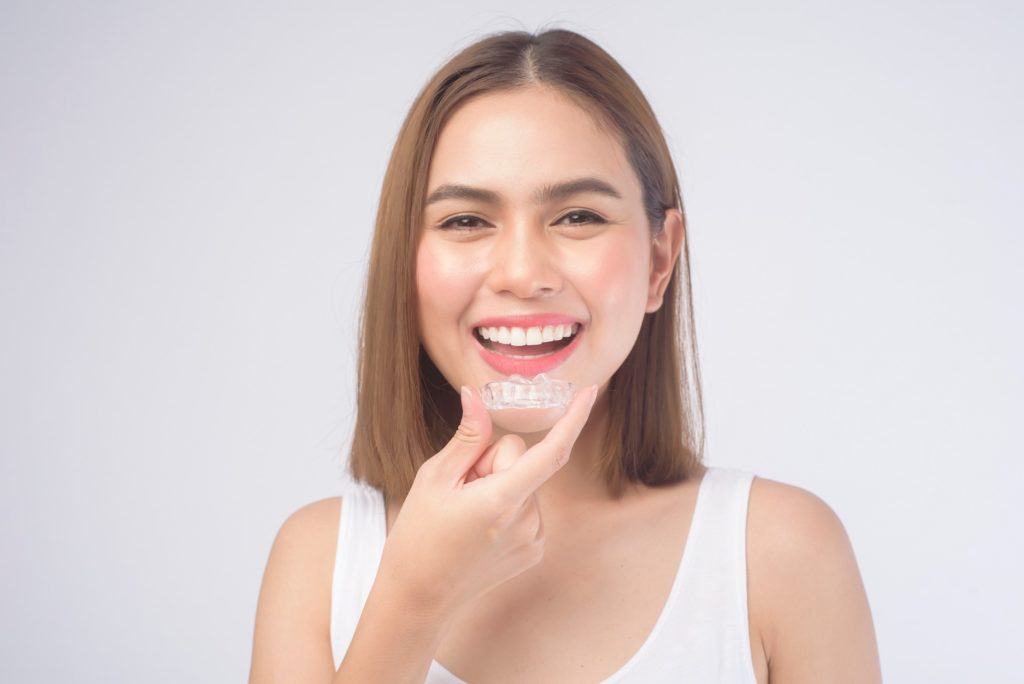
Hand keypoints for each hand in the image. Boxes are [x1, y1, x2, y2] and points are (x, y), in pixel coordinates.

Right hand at [378, 384, 597, 621]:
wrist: (418, 597)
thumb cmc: (419, 536)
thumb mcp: (434, 479)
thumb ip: (467, 437)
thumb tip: (476, 396)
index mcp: (502, 501)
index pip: (551, 452)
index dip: (574, 419)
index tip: (589, 392)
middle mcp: (527, 521)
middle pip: (521, 460)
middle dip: (492, 462)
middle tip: (460, 489)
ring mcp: (533, 539)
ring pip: (524, 483)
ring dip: (499, 486)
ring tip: (466, 514)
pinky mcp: (533, 550)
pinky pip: (526, 506)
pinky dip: (506, 506)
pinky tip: (479, 527)